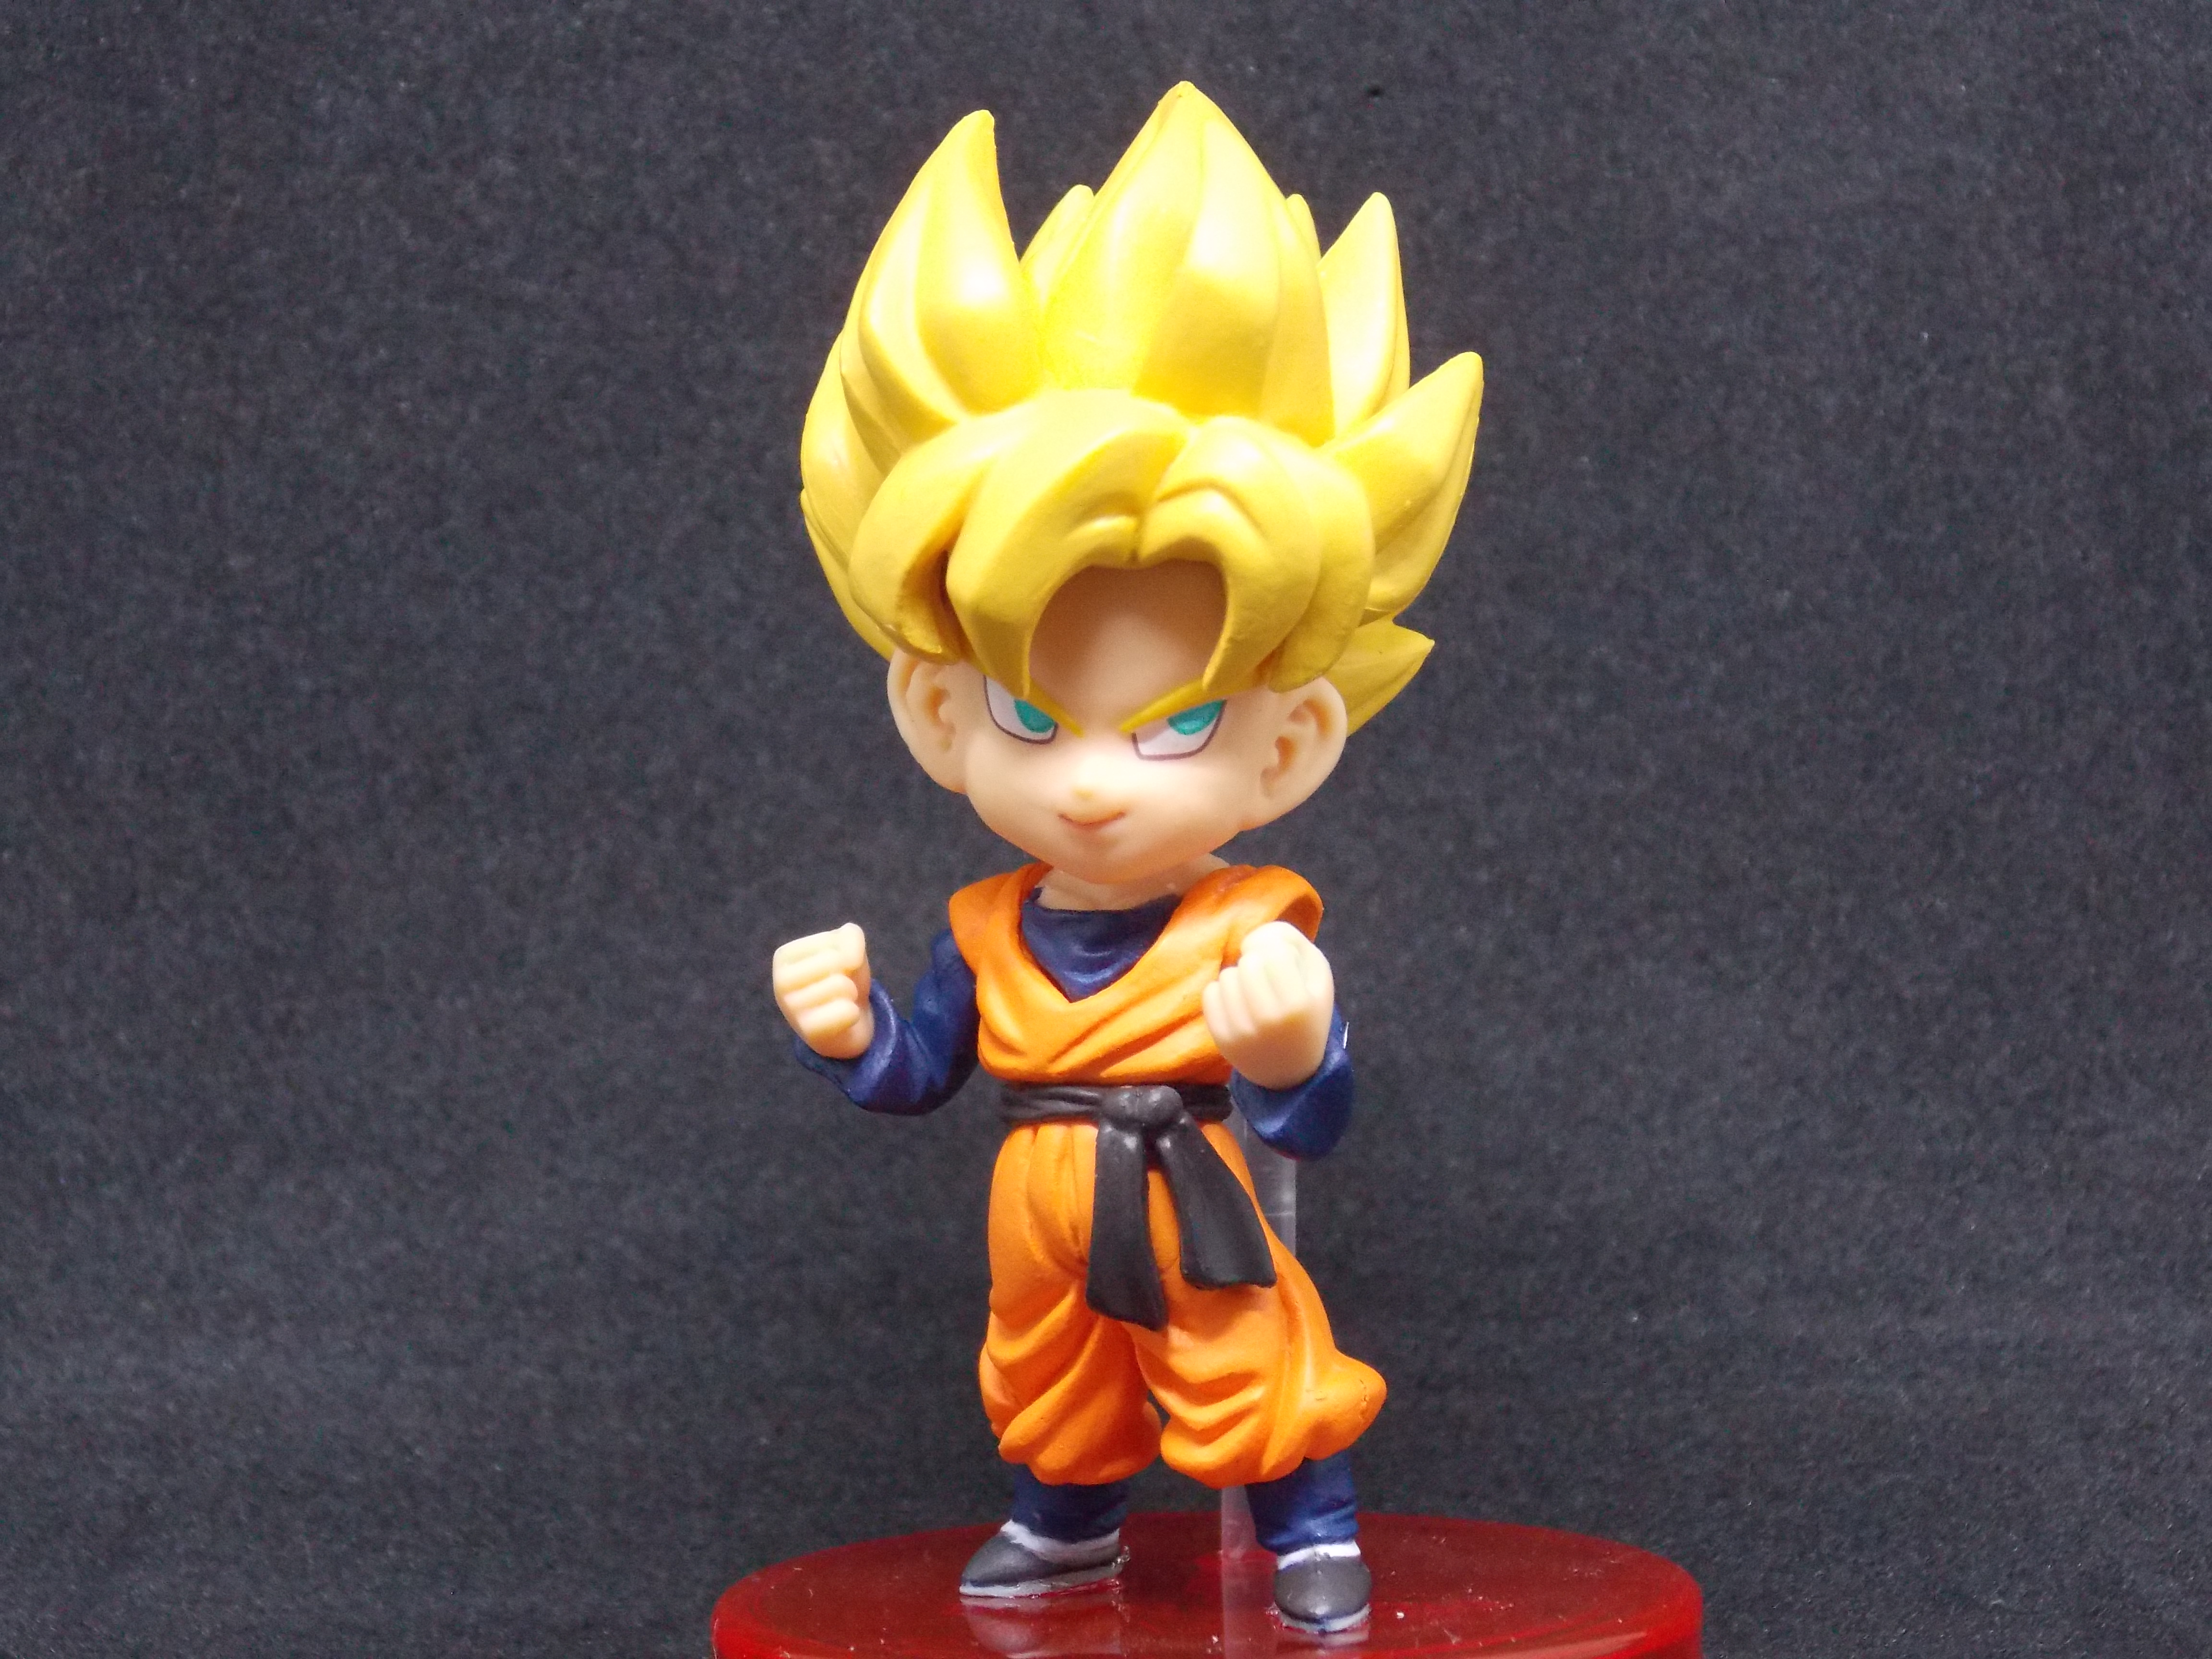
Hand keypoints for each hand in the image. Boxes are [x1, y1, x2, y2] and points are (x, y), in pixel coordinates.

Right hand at [772, 923, 875, 1059]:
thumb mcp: (848, 947)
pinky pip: (847, 1011)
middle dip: (847, 972)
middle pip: (834, 960)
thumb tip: (851, 958)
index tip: (834, 969)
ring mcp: (791, 1009)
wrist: (846, 1021)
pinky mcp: (808, 1032)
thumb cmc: (841, 978)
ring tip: (838, 1002)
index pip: (829, 941)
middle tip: (838, 987)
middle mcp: (780, 982)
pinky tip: (842, 1019)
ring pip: (842, 985)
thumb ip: (851, 936)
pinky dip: (854, 1013)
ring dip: (851, 994)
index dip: (844, 953)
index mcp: (784, 957)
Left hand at [1202, 921, 1334, 1089]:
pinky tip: (1237, 1003)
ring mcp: (1243, 1032)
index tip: (1280, 962)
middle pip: (1247, 964)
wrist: (1292, 1069)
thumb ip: (1291, 941)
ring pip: (1227, 977)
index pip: (1273, 953)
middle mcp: (1269, 1020)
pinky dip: (1222, 992)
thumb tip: (1250, 938)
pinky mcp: (1222, 1040)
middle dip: (1255, 964)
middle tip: (1265, 980)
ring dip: (1238, 978)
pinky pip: (1210, 994)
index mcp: (1299, 1004)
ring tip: (1252, 993)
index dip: (1274, 949)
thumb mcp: (1318, 974)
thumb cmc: (1307, 1013)